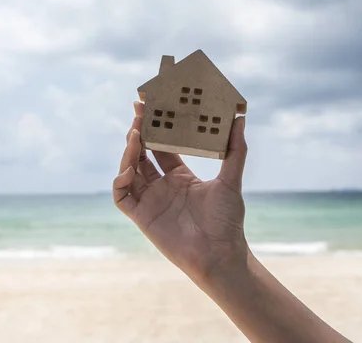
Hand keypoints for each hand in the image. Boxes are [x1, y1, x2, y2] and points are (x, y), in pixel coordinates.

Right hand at [113, 102, 248, 282]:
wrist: (219, 254)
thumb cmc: (227, 221)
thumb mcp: (231, 180)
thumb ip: (235, 150)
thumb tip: (241, 119)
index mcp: (181, 176)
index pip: (162, 147)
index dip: (156, 128)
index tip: (152, 106)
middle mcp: (163, 186)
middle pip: (143, 154)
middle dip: (138, 133)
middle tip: (138, 111)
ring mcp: (150, 200)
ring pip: (129, 170)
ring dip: (129, 152)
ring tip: (135, 136)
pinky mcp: (141, 216)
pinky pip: (121, 196)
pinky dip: (120, 181)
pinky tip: (130, 170)